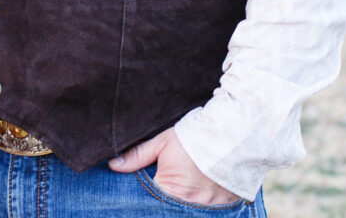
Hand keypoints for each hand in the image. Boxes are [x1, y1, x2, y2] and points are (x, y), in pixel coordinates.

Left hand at [108, 128, 241, 205]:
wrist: (232, 136)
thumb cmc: (193, 138)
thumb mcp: (162, 142)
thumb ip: (138, 156)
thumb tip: (113, 164)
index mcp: (171, 190)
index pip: (149, 205)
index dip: (142, 203)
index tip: (133, 202)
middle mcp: (189, 205)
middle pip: (168, 211)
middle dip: (160, 206)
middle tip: (161, 194)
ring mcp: (208, 210)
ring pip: (186, 213)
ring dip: (179, 208)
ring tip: (182, 190)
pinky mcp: (223, 209)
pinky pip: (205, 214)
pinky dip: (198, 208)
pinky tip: (195, 196)